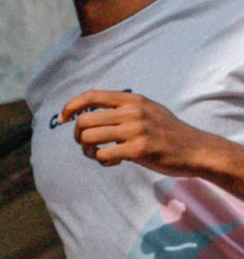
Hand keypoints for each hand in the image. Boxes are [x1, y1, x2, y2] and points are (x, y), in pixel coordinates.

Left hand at [59, 89, 227, 177]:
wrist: (196, 149)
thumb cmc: (167, 132)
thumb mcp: (148, 109)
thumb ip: (122, 107)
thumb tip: (86, 110)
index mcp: (132, 100)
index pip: (91, 95)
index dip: (70, 106)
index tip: (62, 119)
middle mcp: (133, 112)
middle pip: (83, 122)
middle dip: (77, 136)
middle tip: (86, 145)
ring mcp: (136, 130)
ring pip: (88, 138)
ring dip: (87, 150)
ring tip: (98, 154)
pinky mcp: (139, 149)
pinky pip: (103, 155)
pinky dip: (103, 161)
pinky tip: (114, 163)